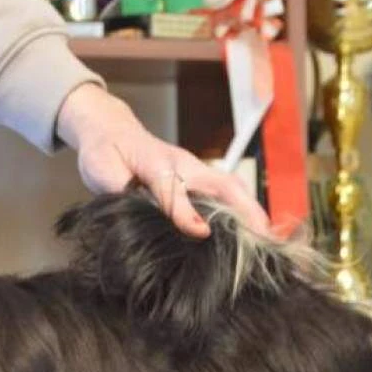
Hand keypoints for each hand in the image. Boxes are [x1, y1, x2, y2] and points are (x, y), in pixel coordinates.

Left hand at [55, 84, 270, 237]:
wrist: (107, 130)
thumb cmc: (104, 152)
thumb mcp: (104, 171)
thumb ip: (120, 189)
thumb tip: (137, 208)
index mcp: (158, 163)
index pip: (174, 189)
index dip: (185, 213)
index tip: (201, 233)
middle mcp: (184, 166)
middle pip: (224, 185)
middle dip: (247, 210)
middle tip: (265, 238)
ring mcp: (193, 172)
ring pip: (229, 190)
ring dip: (250, 212)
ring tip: (267, 241)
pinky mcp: (194, 180)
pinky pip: (223, 195)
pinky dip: (240, 212)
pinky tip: (247, 235)